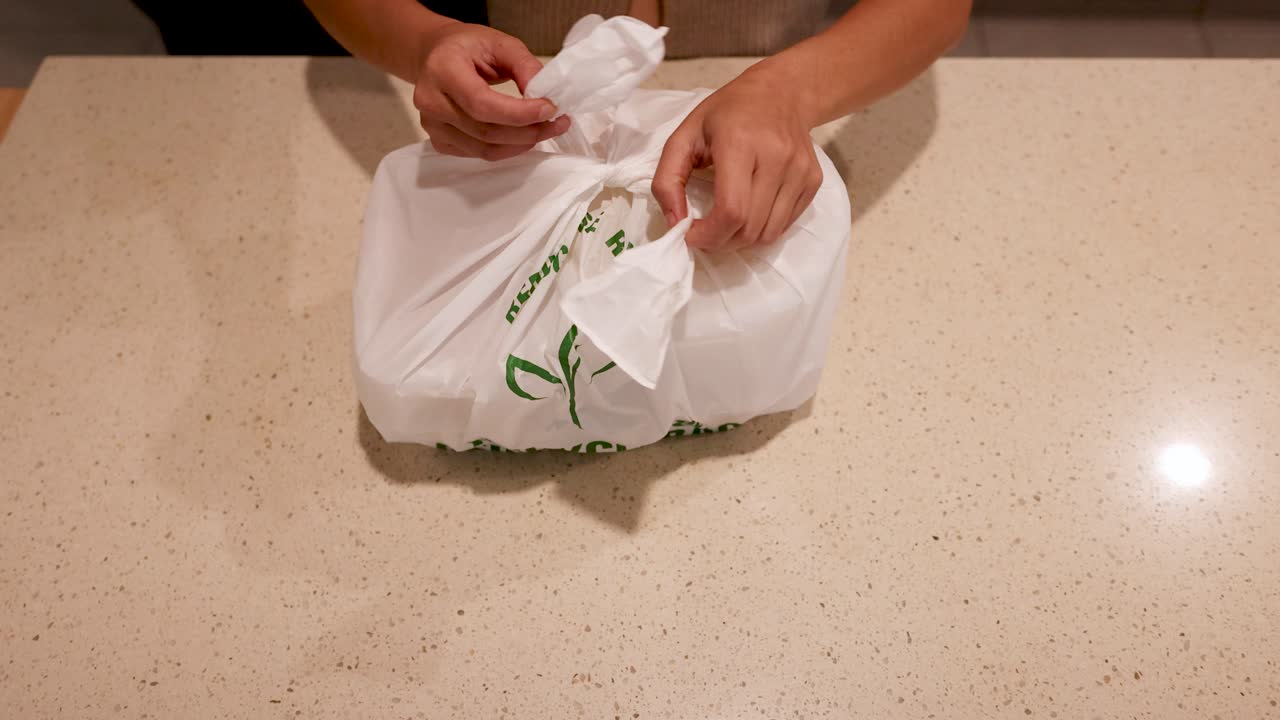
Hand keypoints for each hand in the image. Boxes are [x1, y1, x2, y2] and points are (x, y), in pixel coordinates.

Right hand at [414, 23, 570, 159]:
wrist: (433, 55)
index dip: (519, 113)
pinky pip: (478, 155)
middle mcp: (430, 101)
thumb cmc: (468, 46)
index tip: (550, 109)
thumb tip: (546, 96)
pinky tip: (522, 136)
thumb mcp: (499, 43)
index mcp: (442, 70)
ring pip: (484, 149)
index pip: (482, 104)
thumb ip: (524, 66)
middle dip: (528, 132)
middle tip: (557, 123)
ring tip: (545, 129)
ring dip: (521, 144)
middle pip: (486, 131)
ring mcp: (432, 125)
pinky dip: (506, 149)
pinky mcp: (439, 141)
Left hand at [652, 65, 822, 250]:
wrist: (784, 92)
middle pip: (749, 228)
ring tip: (726, 222)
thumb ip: (668, 179)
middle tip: (706, 230)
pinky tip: (751, 210)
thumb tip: (675, 223)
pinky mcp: (813, 181)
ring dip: (742, 240)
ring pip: (768, 234)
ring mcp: (799, 171)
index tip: (691, 235)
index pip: (731, 210)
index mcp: (740, 143)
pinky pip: (785, 225)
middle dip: (721, 241)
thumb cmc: (728, 113)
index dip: (709, 234)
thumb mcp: (685, 135)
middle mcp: (776, 158)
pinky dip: (762, 229)